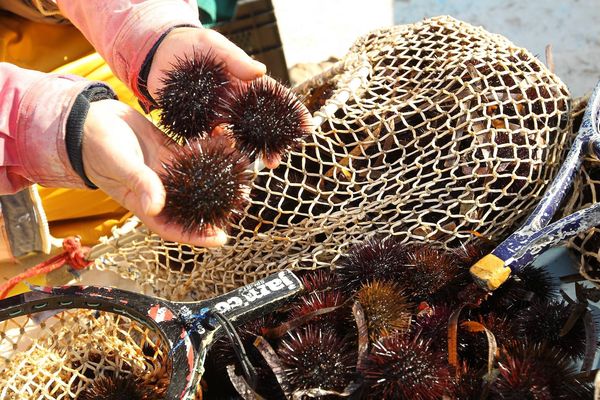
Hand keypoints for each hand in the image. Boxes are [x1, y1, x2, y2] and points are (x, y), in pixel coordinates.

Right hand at [82, 99, 227, 246]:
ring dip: (218, 176)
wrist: (88, 119)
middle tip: (241, 203)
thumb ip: (140, 184)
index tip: (221, 239)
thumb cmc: (96, 148)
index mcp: (144, 203)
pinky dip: (209, 150)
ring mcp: (166, 171)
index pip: (174, 227)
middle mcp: (159, 190)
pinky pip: (193, 155)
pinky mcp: (169, 151)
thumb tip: (157, 206)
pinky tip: (226, 142)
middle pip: (192, 205)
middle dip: (216, 206)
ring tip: (242, 172)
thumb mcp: (119, 166)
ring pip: (197, 179)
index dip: (197, 236)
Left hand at [146, 27, 284, 168]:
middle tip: (277, 160)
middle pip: (260, 126)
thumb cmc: (193, 45)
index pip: (275, 99)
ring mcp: (219, 115)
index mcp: (246, 84)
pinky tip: (226, 159)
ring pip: (239, 137)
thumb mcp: (215, 46)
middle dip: (272, 144)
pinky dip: (221, 150)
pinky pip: (212, 140)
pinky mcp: (199, 123)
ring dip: (249, 153)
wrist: (160, 53)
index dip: (292, 112)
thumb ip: (236, 60)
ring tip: (258, 166)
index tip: (307, 126)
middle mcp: (236, 103)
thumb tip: (261, 72)